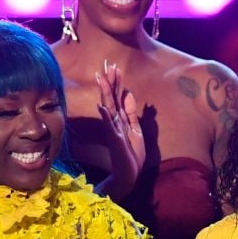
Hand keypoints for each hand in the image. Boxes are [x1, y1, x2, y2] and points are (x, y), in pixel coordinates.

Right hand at [95, 61, 144, 197]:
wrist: (129, 173)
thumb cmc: (131, 153)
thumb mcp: (136, 129)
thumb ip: (131, 112)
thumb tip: (128, 93)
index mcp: (120, 119)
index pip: (117, 96)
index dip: (116, 81)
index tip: (114, 66)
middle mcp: (114, 122)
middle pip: (111, 98)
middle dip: (109, 81)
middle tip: (107, 64)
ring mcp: (113, 130)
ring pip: (108, 108)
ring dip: (105, 93)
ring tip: (101, 78)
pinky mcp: (115, 140)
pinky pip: (110, 127)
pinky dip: (106, 116)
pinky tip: (102, 106)